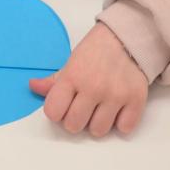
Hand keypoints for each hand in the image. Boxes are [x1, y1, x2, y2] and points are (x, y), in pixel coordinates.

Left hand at [29, 23, 147, 136]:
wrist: (125, 38)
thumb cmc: (95, 51)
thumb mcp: (71, 61)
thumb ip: (53, 80)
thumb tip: (33, 87)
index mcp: (73, 76)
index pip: (53, 112)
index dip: (57, 111)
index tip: (64, 105)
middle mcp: (93, 87)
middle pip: (74, 126)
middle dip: (76, 119)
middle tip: (83, 106)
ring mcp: (115, 95)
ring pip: (98, 131)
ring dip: (99, 122)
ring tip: (102, 107)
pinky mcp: (136, 100)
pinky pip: (124, 128)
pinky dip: (121, 122)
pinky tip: (118, 107)